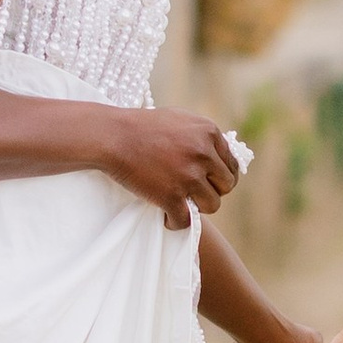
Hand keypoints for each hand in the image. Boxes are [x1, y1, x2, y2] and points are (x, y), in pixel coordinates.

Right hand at [103, 108, 244, 227]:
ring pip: (212, 205)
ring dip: (197, 208)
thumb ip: (202, 135)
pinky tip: (166, 216)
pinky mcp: (171, 196)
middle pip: (226, 186)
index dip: (220, 177)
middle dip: (211, 191)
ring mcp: (189, 176)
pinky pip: (186, 221)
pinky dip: (176, 222)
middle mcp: (203, 153)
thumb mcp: (180, 119)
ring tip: (180, 204)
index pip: (231, 165)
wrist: (112, 136)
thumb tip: (219, 155)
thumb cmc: (142, 126)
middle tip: (193, 194)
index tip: (208, 183)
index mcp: (209, 133)